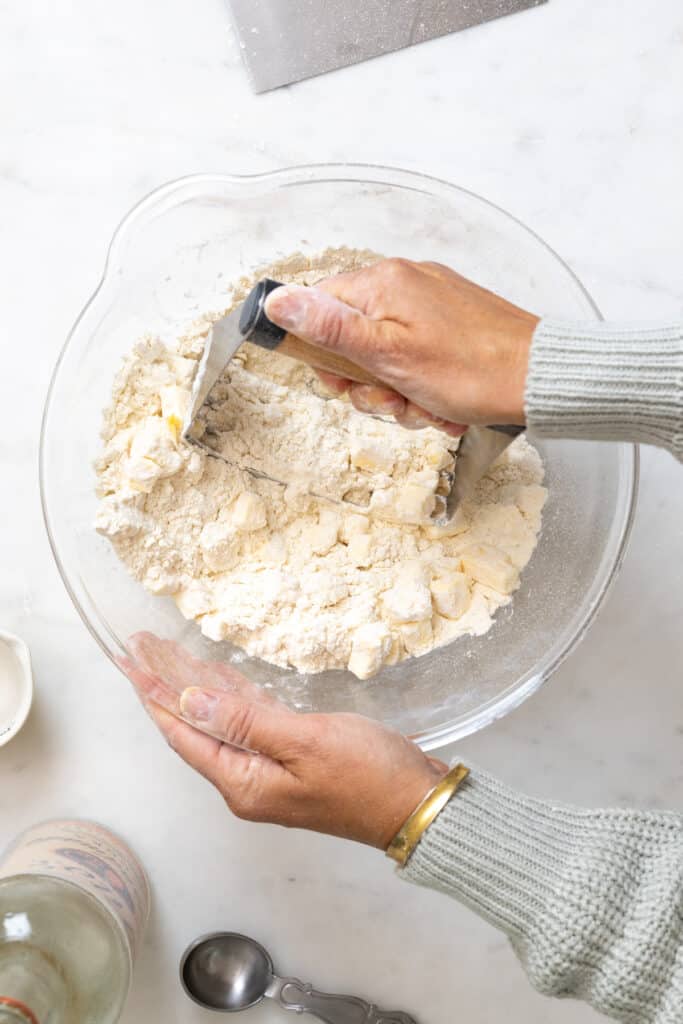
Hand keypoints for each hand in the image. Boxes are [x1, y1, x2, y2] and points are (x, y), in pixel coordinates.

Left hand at [123, 633, 446, 848]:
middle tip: (141, 645)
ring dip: (197, 686)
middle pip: (196, 725)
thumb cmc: (368, 775)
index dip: (154, 693)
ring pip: (221, 721)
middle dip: (167, 683)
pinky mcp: (293, 759)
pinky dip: (232, 697)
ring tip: (168, 653)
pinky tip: (220, 679)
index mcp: (243, 782)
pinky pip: (249, 723)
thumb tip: (189, 702)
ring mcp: (270, 771)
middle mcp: (248, 781)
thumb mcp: (303, 741)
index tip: (130, 660)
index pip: (184, 732)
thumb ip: (243, 722)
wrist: (418, 804)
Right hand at [265, 258, 538, 432]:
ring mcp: (432, 303)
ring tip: (425, 407)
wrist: (540, 379)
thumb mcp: (387, 355)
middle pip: (353, 336)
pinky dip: (424, 386)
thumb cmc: (470, 370)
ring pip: (386, 355)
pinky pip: (417, 357)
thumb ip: (329, 328)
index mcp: (383, 283)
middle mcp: (406, 283)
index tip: (341, 382)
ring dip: (399, 392)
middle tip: (392, 401)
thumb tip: (278, 301)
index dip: (322, 352)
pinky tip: (443, 403)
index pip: (320, 306)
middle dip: (368, 382)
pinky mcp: (454, 323)